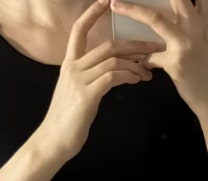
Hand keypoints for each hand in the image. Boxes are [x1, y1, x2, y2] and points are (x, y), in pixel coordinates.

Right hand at [37, 0, 165, 162]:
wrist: (54, 140)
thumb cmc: (68, 121)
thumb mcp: (77, 94)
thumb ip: (91, 79)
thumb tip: (112, 74)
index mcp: (69, 64)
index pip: (79, 31)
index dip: (92, 14)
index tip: (106, 2)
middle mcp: (73, 68)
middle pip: (107, 45)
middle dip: (134, 43)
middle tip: (154, 47)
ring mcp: (79, 81)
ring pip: (112, 60)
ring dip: (135, 63)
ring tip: (148, 71)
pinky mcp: (87, 96)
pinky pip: (112, 77)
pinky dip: (128, 75)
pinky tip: (136, 80)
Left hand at [109, 0, 207, 116]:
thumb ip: (198, 25)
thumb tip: (181, 14)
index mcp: (206, 22)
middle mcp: (197, 28)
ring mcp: (185, 44)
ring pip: (155, 19)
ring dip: (132, 10)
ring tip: (116, 6)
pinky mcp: (175, 63)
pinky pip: (150, 56)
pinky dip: (142, 58)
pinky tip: (139, 62)